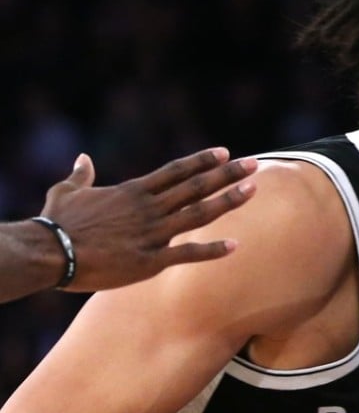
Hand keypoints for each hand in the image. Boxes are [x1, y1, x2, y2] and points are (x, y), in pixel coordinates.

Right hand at [39, 148, 257, 291]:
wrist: (50, 253)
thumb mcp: (67, 191)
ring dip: (228, 201)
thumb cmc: (56, 223)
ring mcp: (152, 233)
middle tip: (253, 164)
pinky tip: (235, 245)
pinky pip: (187, 254)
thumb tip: (83, 159)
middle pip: (196, 187)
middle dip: (227, 175)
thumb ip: (81, 175)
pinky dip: (212, 250)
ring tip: (253, 190)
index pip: (176, 171)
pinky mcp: (150, 261)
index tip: (224, 152)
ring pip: (199, 213)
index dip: (202, 161)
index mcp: (133, 192)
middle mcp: (149, 208)